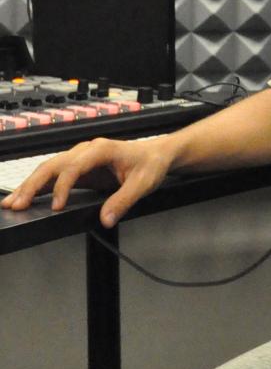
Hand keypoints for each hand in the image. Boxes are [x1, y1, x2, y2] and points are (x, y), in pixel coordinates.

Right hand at [0, 136, 172, 226]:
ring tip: (12, 203)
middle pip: (53, 165)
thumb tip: (106, 219)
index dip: (63, 187)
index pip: (74, 166)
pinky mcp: (79, 167)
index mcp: (102, 150)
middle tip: (17, 204)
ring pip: (49, 169)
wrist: (157, 155)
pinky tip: (24, 197)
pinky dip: (38, 186)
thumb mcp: (144, 183)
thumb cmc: (151, 164)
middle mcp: (87, 150)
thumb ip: (124, 200)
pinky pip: (55, 175)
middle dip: (33, 184)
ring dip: (30, 185)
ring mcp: (81, 157)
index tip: (57, 207)